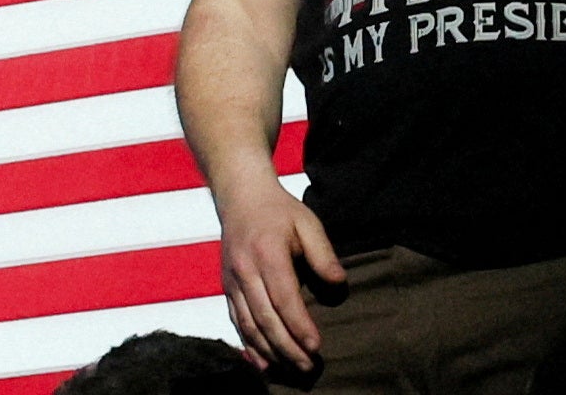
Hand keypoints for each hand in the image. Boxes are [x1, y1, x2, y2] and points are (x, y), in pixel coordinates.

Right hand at [214, 178, 346, 372]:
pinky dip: (250, 345)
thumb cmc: (279, 210)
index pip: (284, 297)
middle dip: (287, 347)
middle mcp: (245, 270)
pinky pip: (237, 322)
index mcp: (267, 252)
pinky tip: (264, 362)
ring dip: (270, 351)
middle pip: (265, 318)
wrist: (240, 197)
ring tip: (292, 368)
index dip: (299, 325)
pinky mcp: (226, 288)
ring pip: (249, 325)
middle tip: (309, 366)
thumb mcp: (308, 222)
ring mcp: (232, 281)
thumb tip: (339, 283)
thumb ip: (322, 253)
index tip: (316, 346)